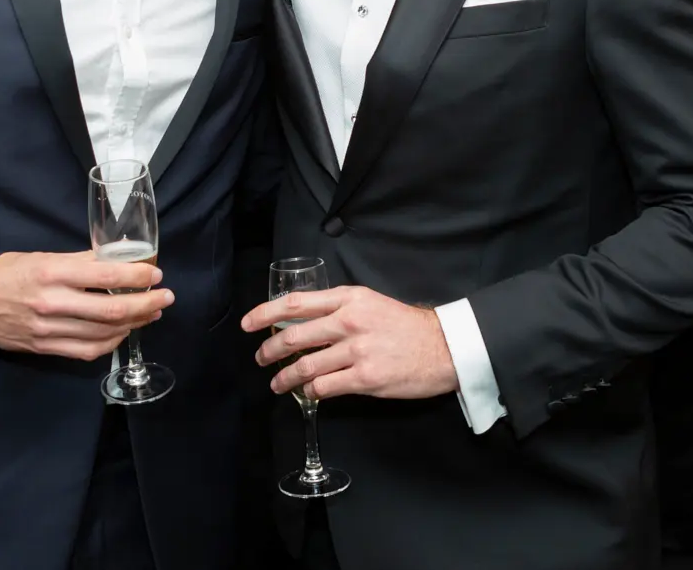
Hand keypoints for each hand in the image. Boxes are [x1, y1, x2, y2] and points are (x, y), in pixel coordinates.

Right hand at [0, 250, 170, 360]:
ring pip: (103, 334)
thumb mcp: (43, 257)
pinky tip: (122, 333)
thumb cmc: (6, 273)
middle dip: (146, 305)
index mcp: (53, 273)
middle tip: (165, 298)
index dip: (138, 277)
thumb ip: (80, 260)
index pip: (107, 276)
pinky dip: (110, 343)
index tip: (156, 274)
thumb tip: (118, 257)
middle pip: (112, 310)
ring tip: (150, 314)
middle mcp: (53, 303)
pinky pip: (87, 351)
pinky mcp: (44, 348)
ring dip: (133, 324)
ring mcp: (48, 330)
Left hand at [243, 285, 457, 402]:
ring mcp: (357, 351)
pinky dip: (311, 392)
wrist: (444, 347)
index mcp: (349, 298)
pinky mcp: (365, 378)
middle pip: (295, 336)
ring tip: (277, 383)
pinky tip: (309, 394)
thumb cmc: (406, 326)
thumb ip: (340, 309)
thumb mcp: (371, 303)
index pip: (296, 303)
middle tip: (260, 359)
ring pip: (305, 366)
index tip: (248, 323)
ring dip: (285, 377)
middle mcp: (349, 321)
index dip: (266, 313)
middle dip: (270, 350)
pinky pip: (325, 387)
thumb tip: (305, 323)